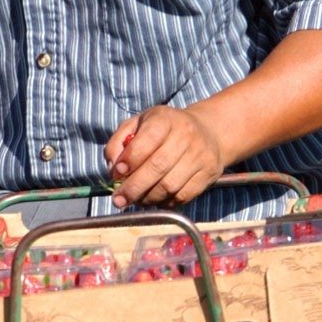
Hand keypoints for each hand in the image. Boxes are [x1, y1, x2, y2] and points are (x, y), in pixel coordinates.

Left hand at [105, 106, 228, 207]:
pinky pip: (183, 196)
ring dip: (148, 198)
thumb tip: (112, 168)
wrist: (208, 130)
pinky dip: (165, 202)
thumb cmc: (164, 129)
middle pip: (158, 167)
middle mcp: (185, 135)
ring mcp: (200, 155)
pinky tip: (155, 198)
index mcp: (165, 119)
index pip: (147, 139)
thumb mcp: (138, 124)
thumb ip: (119, 142)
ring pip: (170, 186)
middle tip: (119, 200)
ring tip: (136, 199)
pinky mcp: (208, 173)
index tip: (116, 173)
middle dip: (134, 187)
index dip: (130, 159)